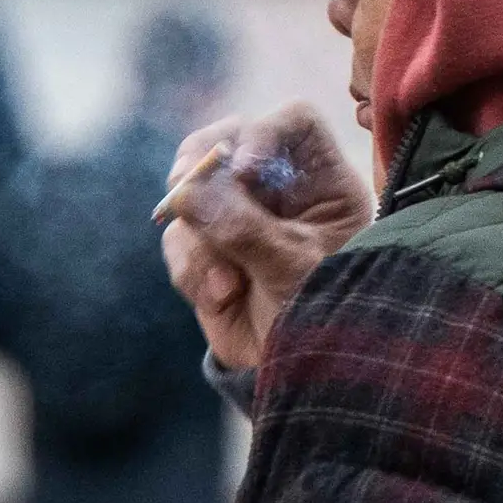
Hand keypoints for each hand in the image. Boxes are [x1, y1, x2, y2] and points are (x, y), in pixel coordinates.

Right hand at [157, 105, 369, 372]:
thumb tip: (185, 191)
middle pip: (228, 138)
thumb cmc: (321, 322)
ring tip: (228, 286)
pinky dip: (188, 268)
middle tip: (182, 186)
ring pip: (193, 193)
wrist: (297, 378)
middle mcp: (281, 190)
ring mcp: (239, 215)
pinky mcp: (208, 248)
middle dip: (201, 164)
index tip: (244, 173)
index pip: (293, 124)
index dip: (262, 133)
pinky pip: (178, 237)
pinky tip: (219, 299)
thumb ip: (244, 230)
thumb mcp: (292, 272)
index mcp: (324, 183)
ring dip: (199, 239)